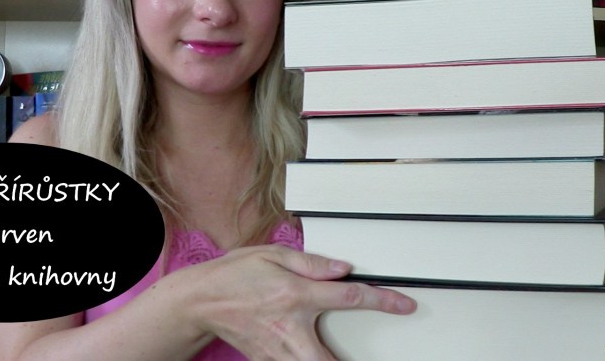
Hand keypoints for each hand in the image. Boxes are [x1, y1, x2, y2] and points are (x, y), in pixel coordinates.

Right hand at [182, 244, 416, 359]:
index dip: (383, 301)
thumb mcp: (272, 254)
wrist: (200, 300)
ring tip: (345, 358)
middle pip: (331, 360)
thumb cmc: (235, 275)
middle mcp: (289, 327)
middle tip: (375, 358)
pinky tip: (314, 355)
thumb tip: (343, 268)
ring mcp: (278, 350)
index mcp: (295, 295)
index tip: (404, 306)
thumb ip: (312, 263)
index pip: (349, 298)